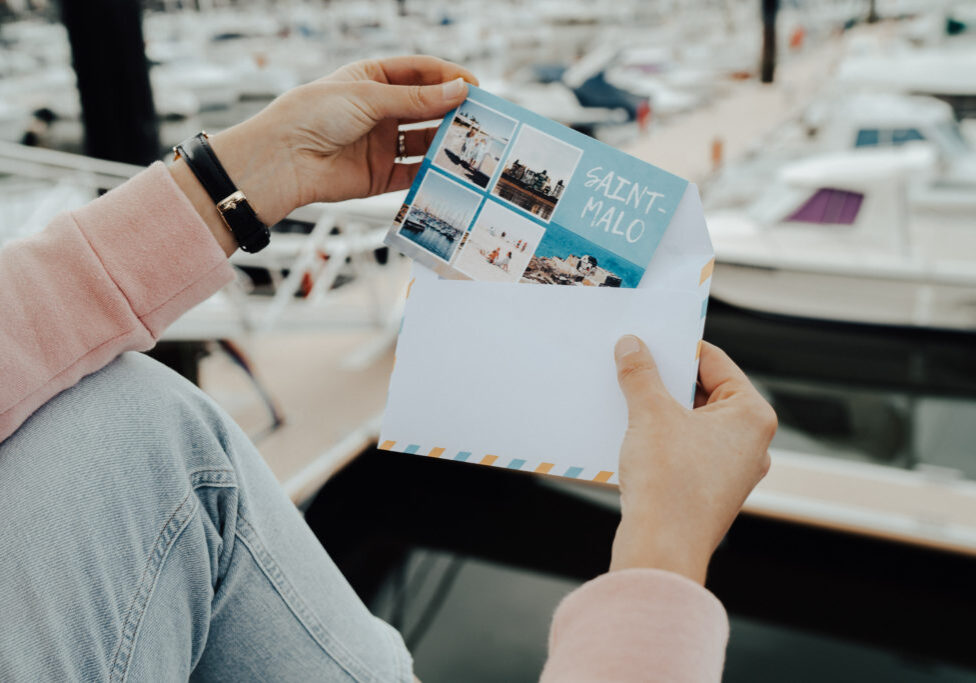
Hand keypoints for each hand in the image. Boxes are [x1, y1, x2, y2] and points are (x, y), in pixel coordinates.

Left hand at [172, 56, 476, 252]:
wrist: (284, 159)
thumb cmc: (315, 114)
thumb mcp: (369, 97)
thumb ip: (417, 99)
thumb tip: (461, 91)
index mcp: (372, 80)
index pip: (419, 73)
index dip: (447, 77)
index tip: (475, 85)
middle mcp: (379, 111)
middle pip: (426, 107)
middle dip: (453, 110)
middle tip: (482, 117)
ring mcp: (381, 143)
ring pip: (424, 140)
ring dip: (446, 141)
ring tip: (471, 144)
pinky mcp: (380, 175)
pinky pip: (413, 172)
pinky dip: (432, 172)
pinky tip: (451, 170)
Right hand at [609, 336, 775, 583]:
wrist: (662, 550)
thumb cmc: (670, 484)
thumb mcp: (650, 414)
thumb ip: (641, 374)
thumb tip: (632, 346)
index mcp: (752, 415)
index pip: (713, 362)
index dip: (677, 349)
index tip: (647, 340)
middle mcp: (751, 442)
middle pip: (703, 392)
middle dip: (665, 381)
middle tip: (631, 366)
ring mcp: (732, 470)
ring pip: (692, 423)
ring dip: (658, 410)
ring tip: (625, 398)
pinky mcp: (710, 491)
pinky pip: (685, 450)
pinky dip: (660, 438)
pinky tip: (629, 433)